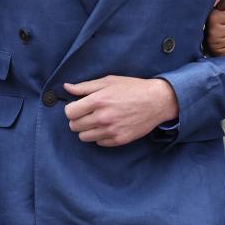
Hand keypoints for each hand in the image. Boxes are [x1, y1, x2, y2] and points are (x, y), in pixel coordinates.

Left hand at [63, 76, 178, 146]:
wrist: (157, 101)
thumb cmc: (133, 88)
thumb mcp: (108, 81)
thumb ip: (85, 86)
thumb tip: (67, 87)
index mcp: (98, 100)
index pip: (69, 112)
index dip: (71, 109)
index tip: (78, 107)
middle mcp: (103, 117)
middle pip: (74, 126)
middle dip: (78, 120)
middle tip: (87, 114)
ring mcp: (111, 130)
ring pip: (84, 137)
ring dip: (87, 130)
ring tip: (97, 121)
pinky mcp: (119, 140)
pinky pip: (99, 142)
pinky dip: (100, 136)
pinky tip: (108, 127)